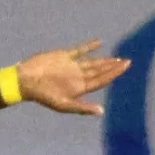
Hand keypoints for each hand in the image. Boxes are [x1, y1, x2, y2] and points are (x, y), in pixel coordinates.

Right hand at [14, 39, 129, 114]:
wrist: (27, 80)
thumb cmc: (43, 95)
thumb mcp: (63, 104)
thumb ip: (82, 107)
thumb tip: (101, 112)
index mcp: (80, 88)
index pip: (101, 80)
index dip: (114, 74)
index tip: (126, 66)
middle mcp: (78, 77)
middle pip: (100, 71)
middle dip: (113, 67)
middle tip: (127, 62)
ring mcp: (72, 66)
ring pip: (93, 62)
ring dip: (105, 60)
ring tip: (117, 58)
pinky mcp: (64, 57)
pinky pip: (80, 51)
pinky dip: (89, 47)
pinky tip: (99, 43)